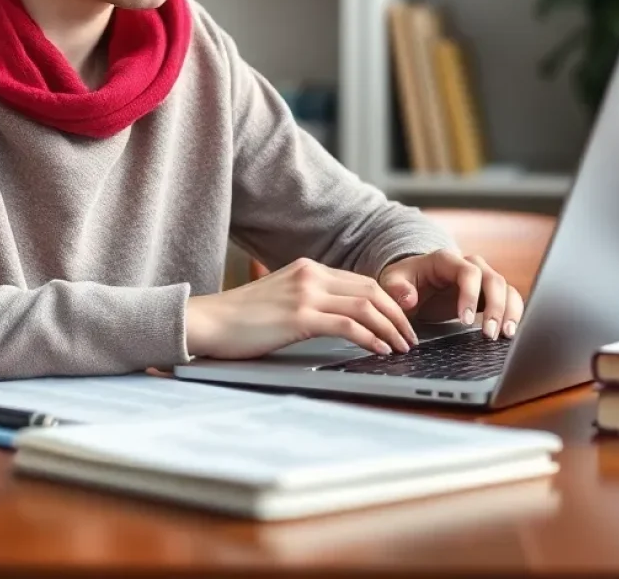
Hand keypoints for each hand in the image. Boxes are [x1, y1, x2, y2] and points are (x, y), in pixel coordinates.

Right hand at [185, 258, 418, 359]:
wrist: (207, 321)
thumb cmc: (239, 319)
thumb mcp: (279, 299)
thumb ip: (307, 301)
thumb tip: (336, 320)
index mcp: (306, 268)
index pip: (361, 280)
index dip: (387, 301)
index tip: (400, 322)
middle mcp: (310, 274)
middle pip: (370, 289)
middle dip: (397, 314)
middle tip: (410, 336)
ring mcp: (305, 293)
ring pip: (365, 305)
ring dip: (390, 327)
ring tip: (402, 346)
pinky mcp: (299, 316)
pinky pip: (348, 325)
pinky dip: (370, 338)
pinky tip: (380, 350)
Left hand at [378, 249, 523, 340]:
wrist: (412, 284)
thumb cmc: (404, 282)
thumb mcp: (391, 282)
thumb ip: (397, 288)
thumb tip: (409, 299)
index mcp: (446, 260)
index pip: (468, 272)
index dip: (470, 295)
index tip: (465, 320)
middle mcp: (469, 265)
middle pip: (493, 279)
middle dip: (495, 307)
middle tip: (489, 334)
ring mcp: (482, 278)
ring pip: (506, 289)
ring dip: (509, 311)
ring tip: (506, 335)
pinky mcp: (488, 293)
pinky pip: (509, 298)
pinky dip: (513, 313)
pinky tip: (509, 333)